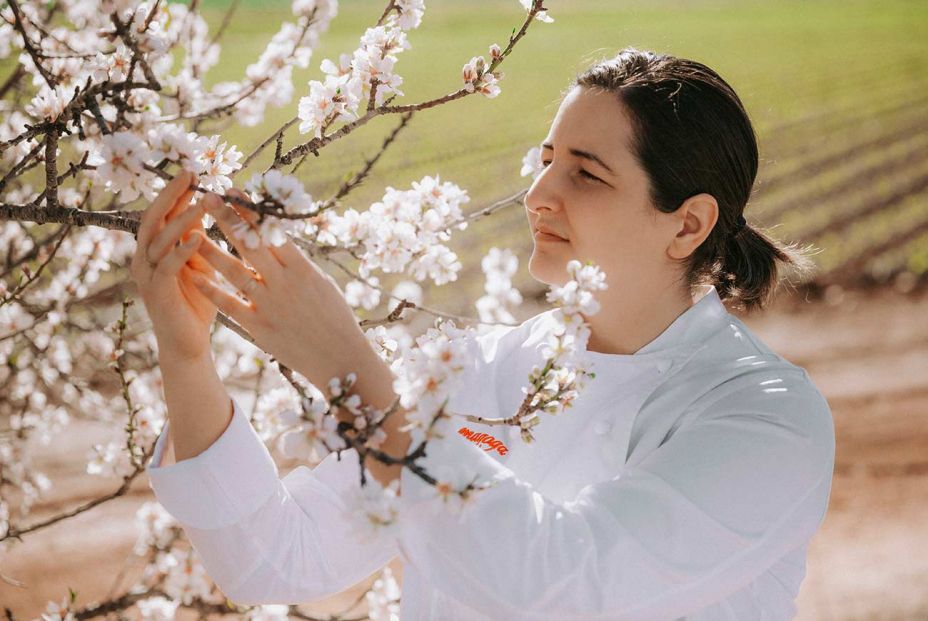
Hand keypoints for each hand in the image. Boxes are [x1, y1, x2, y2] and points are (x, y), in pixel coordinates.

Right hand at [130, 170, 218, 360]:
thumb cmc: (197, 303)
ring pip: (160, 239)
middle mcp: (144, 258)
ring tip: (201, 201)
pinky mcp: (158, 292)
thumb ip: (198, 240)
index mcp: (153, 250)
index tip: (193, 170)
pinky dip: (182, 250)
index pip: (161, 212)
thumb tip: (209, 210)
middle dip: (171, 194)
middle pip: (153, 218)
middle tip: (189, 173)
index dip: (175, 192)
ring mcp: (148, 275)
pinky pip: (168, 266)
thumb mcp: (201, 265)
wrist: (189, 344)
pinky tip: (199, 237)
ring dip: (181, 219)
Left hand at [188, 188, 380, 387]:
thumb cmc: (336, 319)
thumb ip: (297, 264)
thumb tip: (277, 240)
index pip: (272, 232)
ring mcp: (270, 306)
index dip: (251, 210)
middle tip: (206, 197)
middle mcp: (285, 283)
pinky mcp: (260, 328)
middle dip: (227, 219)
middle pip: (250, 245)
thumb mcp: (323, 284)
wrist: (341, 359)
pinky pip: (229, 305)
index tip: (234, 190)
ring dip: (210, 250)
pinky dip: (210, 290)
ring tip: (189, 232)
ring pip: (234, 272)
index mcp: (303, 269)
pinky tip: (192, 275)